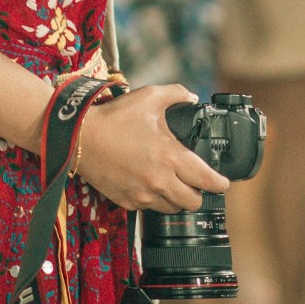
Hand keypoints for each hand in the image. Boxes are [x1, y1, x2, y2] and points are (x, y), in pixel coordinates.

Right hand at [74, 84, 229, 211]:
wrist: (81, 139)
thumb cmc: (115, 118)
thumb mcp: (150, 96)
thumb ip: (177, 94)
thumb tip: (193, 98)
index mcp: (170, 156)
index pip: (206, 180)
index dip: (220, 183)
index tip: (223, 182)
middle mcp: (160, 181)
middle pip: (193, 202)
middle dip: (200, 193)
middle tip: (197, 182)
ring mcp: (143, 195)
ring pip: (173, 209)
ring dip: (179, 199)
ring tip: (176, 184)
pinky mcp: (128, 202)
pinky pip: (151, 208)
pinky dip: (157, 200)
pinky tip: (153, 185)